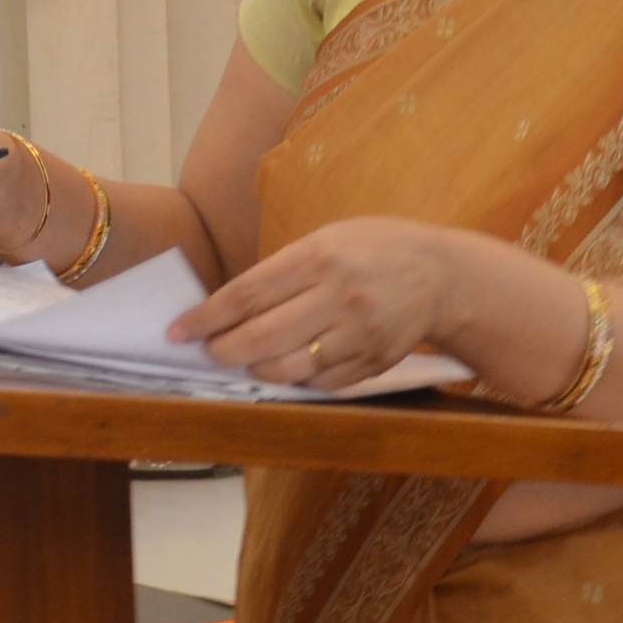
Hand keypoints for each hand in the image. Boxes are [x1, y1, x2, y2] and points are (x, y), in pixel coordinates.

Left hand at [168, 216, 461, 390]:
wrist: (444, 276)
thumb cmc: (376, 250)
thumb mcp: (329, 238)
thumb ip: (283, 270)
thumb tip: (230, 307)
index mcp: (320, 257)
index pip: (246, 295)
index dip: (205, 318)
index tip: (178, 331)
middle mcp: (337, 297)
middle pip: (260, 338)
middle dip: (223, 351)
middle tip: (207, 353)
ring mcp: (357, 335)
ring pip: (287, 369)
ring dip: (256, 371)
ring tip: (246, 362)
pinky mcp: (372, 363)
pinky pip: (319, 384)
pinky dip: (296, 380)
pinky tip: (288, 367)